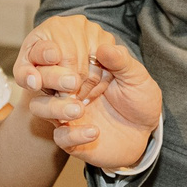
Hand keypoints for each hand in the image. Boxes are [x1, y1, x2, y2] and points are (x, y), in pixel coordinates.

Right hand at [17, 15, 162, 173]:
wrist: (146, 132)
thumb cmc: (138, 98)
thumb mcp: (136, 77)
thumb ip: (121, 62)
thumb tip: (104, 47)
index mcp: (77, 68)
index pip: (53, 56)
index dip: (48, 52)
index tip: (56, 52)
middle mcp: (66, 89)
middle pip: (40, 79)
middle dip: (49, 77)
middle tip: (72, 82)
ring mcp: (66, 114)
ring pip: (40, 107)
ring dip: (56, 107)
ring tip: (79, 109)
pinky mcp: (71, 139)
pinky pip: (61, 137)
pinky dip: (74, 134)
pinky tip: (94, 132)